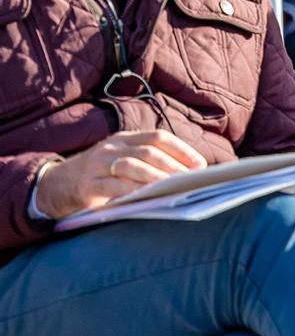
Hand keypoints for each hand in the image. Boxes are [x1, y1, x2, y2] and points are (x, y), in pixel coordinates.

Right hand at [35, 131, 207, 220]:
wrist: (54, 185)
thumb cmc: (100, 175)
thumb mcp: (121, 161)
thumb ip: (147, 162)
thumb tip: (189, 172)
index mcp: (124, 138)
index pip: (158, 137)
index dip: (181, 150)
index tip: (200, 165)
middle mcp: (111, 147)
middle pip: (148, 152)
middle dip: (173, 165)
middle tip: (190, 180)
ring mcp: (97, 165)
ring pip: (131, 166)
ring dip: (156, 177)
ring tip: (174, 188)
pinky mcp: (86, 186)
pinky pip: (112, 187)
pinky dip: (132, 191)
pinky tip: (147, 198)